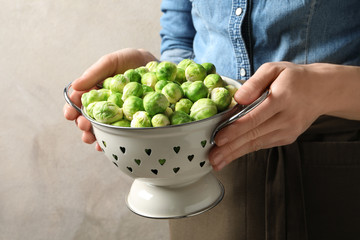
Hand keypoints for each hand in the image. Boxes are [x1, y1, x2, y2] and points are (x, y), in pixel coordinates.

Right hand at [63, 48, 156, 149]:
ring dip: (93, 135)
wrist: (156, 68)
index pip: (79, 101)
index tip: (70, 114)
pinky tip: (105, 146)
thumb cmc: (130, 61)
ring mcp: (116, 115)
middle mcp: (103, 104)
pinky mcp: (129, 122)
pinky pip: (118, 134)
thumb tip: (75, 86)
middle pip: (88, 117)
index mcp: (95, 90)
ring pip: (101, 128)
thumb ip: (94, 73)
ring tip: (91, 138)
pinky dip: (110, 141)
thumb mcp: (111, 62)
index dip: (72, 108)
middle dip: (82, 123)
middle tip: (83, 126)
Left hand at [209, 62, 359, 170]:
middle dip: (231, 148)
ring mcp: (288, 131)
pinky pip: (263, 144)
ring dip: (235, 153)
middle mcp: (286, 118)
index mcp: (282, 98)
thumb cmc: (293, 78)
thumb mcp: (274, 69)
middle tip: (212, 157)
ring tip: (217, 161)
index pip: (255, 117)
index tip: (219, 139)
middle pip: (254, 135)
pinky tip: (232, 154)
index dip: (236, 130)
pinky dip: (246, 149)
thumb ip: (255, 82)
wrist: (322, 90)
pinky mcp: (287, 138)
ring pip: (257, 143)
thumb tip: (238, 98)